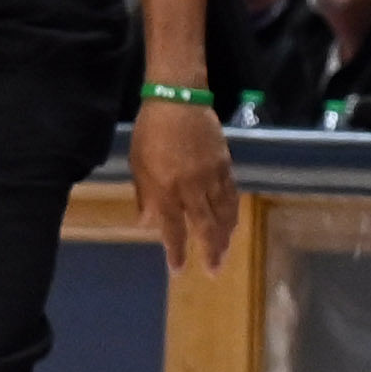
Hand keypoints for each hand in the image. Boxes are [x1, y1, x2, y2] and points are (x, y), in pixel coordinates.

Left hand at [128, 97, 237, 271]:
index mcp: (164, 188)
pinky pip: (231, 195)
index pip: (172, 228)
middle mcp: (190, 187)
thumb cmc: (150, 132)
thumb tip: (146, 222)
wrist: (179, 101)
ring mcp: (211, 177)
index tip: (178, 270)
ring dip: (225, 236)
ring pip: (222, 213)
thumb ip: (144, 195)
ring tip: (225, 251)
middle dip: (209, 250)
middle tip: (213, 270)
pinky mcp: (226, 166)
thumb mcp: (137, 163)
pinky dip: (233, 212)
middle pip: (203, 226)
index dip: (175, 251)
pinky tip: (233, 223)